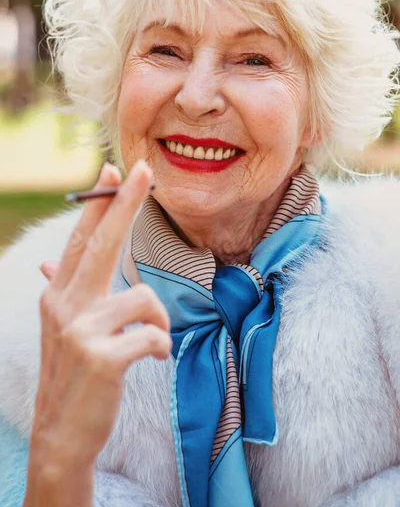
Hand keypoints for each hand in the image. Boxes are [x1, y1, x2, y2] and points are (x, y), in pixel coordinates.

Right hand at [25, 161, 170, 504]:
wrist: (61, 433)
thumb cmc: (73, 373)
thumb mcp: (62, 327)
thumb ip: (64, 289)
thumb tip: (49, 259)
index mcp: (59, 294)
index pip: (80, 237)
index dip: (99, 202)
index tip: (114, 169)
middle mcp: (64, 305)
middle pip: (100, 242)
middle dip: (124, 202)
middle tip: (144, 170)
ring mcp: (80, 331)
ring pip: (143, 297)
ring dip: (159, 320)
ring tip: (151, 342)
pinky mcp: (101, 358)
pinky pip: (153, 335)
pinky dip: (161, 346)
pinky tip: (152, 358)